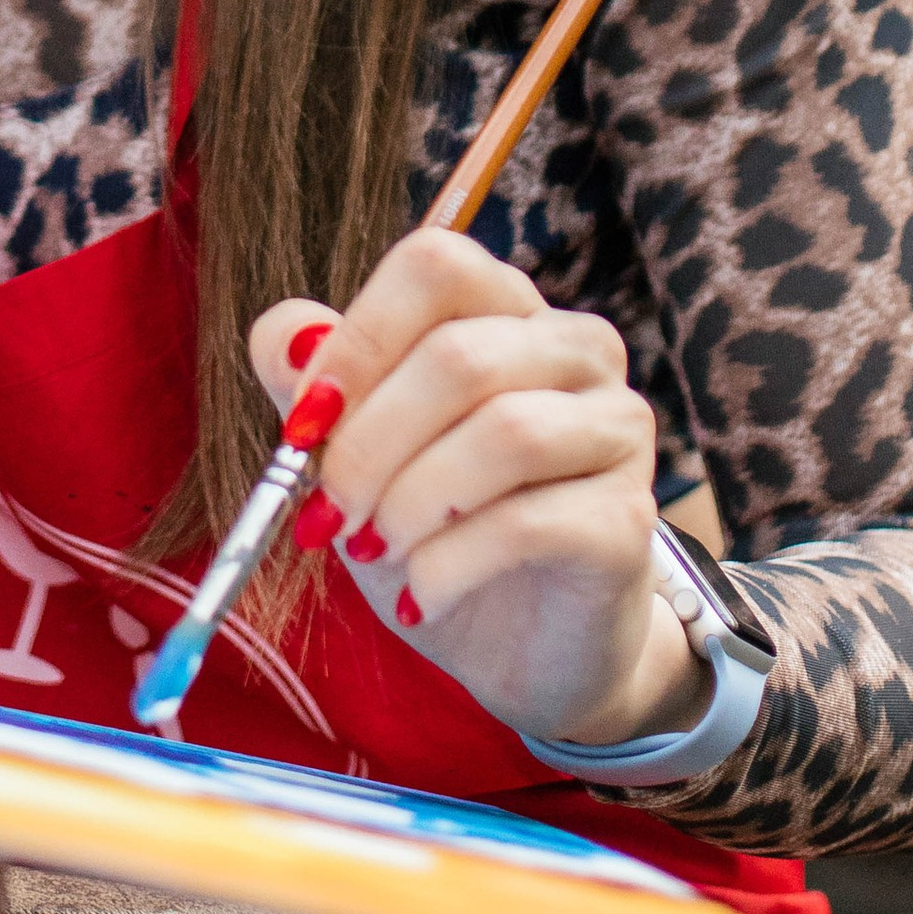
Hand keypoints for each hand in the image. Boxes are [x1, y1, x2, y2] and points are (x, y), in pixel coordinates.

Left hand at [249, 230, 707, 752]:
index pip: (437, 265)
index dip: (359, 339)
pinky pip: (532, 523)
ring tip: (373, 551)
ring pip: (505, 433)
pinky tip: (420, 596)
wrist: (523, 648)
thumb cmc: (435, 529)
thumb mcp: (356, 455)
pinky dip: (451, 564)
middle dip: (368, 445)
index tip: (304, 424)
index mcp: (507, 309)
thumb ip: (317, 385)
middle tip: (326, 515)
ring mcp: (617, 428)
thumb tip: (284, 338)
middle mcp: (577, 349)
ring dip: (410, 503)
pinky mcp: (628, 519)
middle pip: (459, 355)